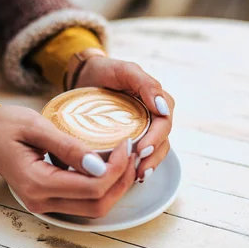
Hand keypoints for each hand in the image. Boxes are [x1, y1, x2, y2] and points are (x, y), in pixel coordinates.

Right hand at [0, 105, 136, 217]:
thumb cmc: (5, 125)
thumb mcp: (36, 126)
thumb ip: (68, 146)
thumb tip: (100, 164)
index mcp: (36, 182)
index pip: (91, 187)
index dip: (116, 169)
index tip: (126, 144)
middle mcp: (40, 201)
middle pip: (97, 204)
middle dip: (122, 180)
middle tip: (132, 152)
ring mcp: (44, 204)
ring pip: (93, 207)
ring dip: (115, 186)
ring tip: (125, 158)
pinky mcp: (48, 200)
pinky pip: (83, 202)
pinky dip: (102, 187)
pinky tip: (108, 165)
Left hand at [73, 55, 174, 181]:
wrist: (84, 75)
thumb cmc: (105, 70)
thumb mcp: (125, 70)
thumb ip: (145, 83)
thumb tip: (163, 108)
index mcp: (156, 100)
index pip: (164, 123)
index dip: (156, 139)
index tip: (142, 150)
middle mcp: (153, 115)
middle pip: (162, 141)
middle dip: (153, 157)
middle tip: (140, 170)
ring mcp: (142, 127)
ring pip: (155, 150)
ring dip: (149, 165)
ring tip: (138, 177)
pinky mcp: (130, 137)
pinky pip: (140, 153)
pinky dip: (138, 165)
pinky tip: (131, 177)